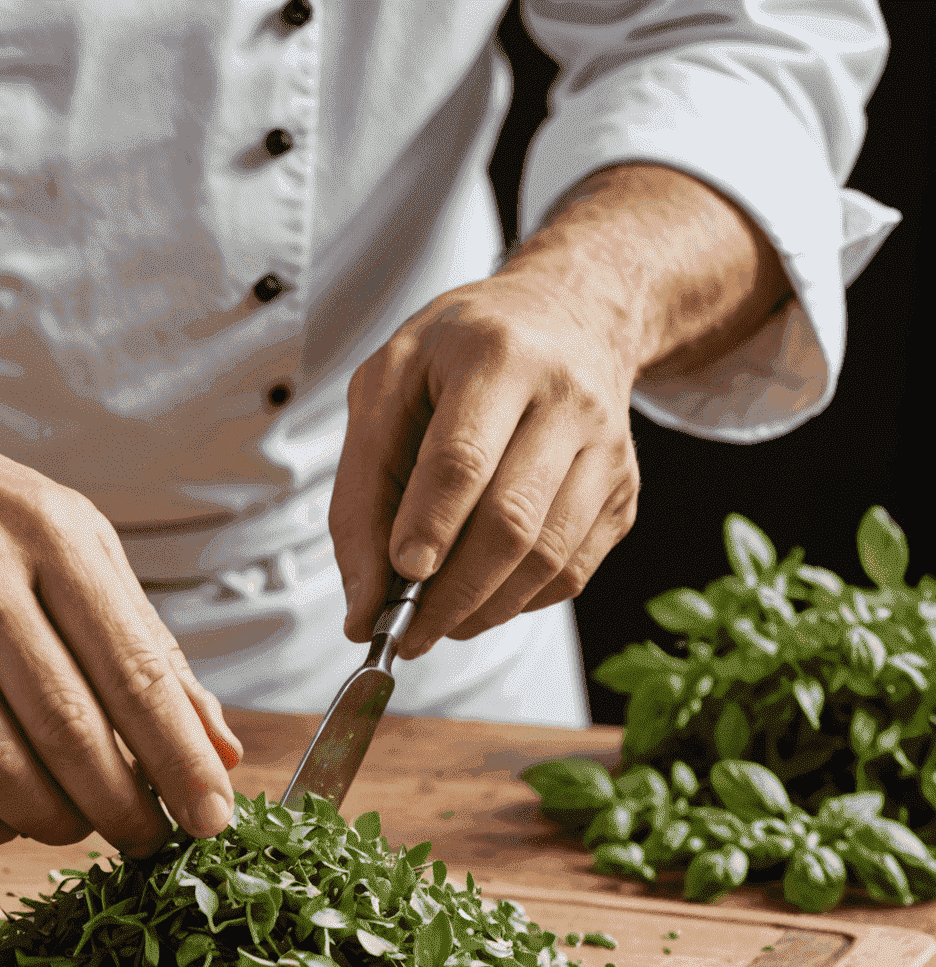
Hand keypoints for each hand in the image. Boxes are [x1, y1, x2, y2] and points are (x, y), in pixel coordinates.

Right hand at [0, 375, 241, 854]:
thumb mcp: (72, 544)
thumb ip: (147, 644)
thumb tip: (218, 749)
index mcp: (49, 533)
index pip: (134, 670)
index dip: (180, 760)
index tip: (210, 819)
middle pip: (68, 728)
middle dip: (121, 806)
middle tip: (145, 837)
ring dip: (49, 821)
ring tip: (72, 825)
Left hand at [330, 165, 789, 656]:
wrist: (569, 314)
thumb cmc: (459, 354)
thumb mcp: (386, 388)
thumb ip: (361, 493)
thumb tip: (362, 607)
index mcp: (494, 356)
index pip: (462, 458)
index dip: (429, 525)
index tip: (398, 577)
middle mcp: (565, 399)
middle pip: (511, 522)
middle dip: (450, 594)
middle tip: (404, 633)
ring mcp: (606, 448)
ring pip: (546, 558)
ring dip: (481, 609)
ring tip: (433, 623)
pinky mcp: (623, 491)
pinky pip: (571, 571)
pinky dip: (518, 602)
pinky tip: (480, 597)